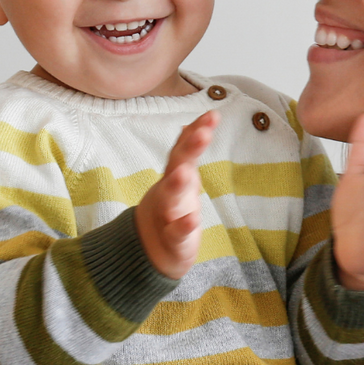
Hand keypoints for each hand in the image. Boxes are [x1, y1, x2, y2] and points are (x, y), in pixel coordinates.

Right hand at [135, 110, 218, 278]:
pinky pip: (177, 233)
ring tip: (185, 172)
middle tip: (203, 133)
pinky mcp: (173, 240)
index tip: (213, 115)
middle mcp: (169, 190)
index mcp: (174, 174)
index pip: (183, 148)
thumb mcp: (180, 178)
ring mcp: (168, 215)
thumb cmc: (171, 209)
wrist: (149, 249)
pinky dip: (184, 226)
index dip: (196, 131)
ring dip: (177, 185)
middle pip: (176, 166)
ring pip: (170, 198)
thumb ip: (186, 152)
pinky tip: (192, 219)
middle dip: (188, 149)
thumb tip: (193, 124)